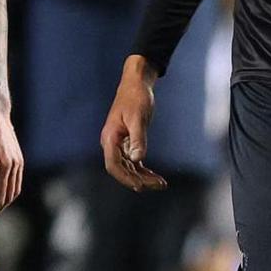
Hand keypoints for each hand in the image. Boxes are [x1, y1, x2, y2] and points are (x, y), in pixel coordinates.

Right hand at [101, 55, 167, 191]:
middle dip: (138, 180)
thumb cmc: (136, 98)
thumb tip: (136, 159)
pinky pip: (133, 161)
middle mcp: (111, 143)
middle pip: (121, 169)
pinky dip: (143, 169)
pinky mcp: (127, 141)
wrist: (136, 84)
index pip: (113, 165)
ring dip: (143, 176)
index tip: (140, 186)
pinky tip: (155, 176)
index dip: (125, 178)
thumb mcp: (138, 118)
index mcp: (110, 138)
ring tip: (161, 183)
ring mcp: (119, 144)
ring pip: (128, 167)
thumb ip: (137, 139)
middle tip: (159, 185)